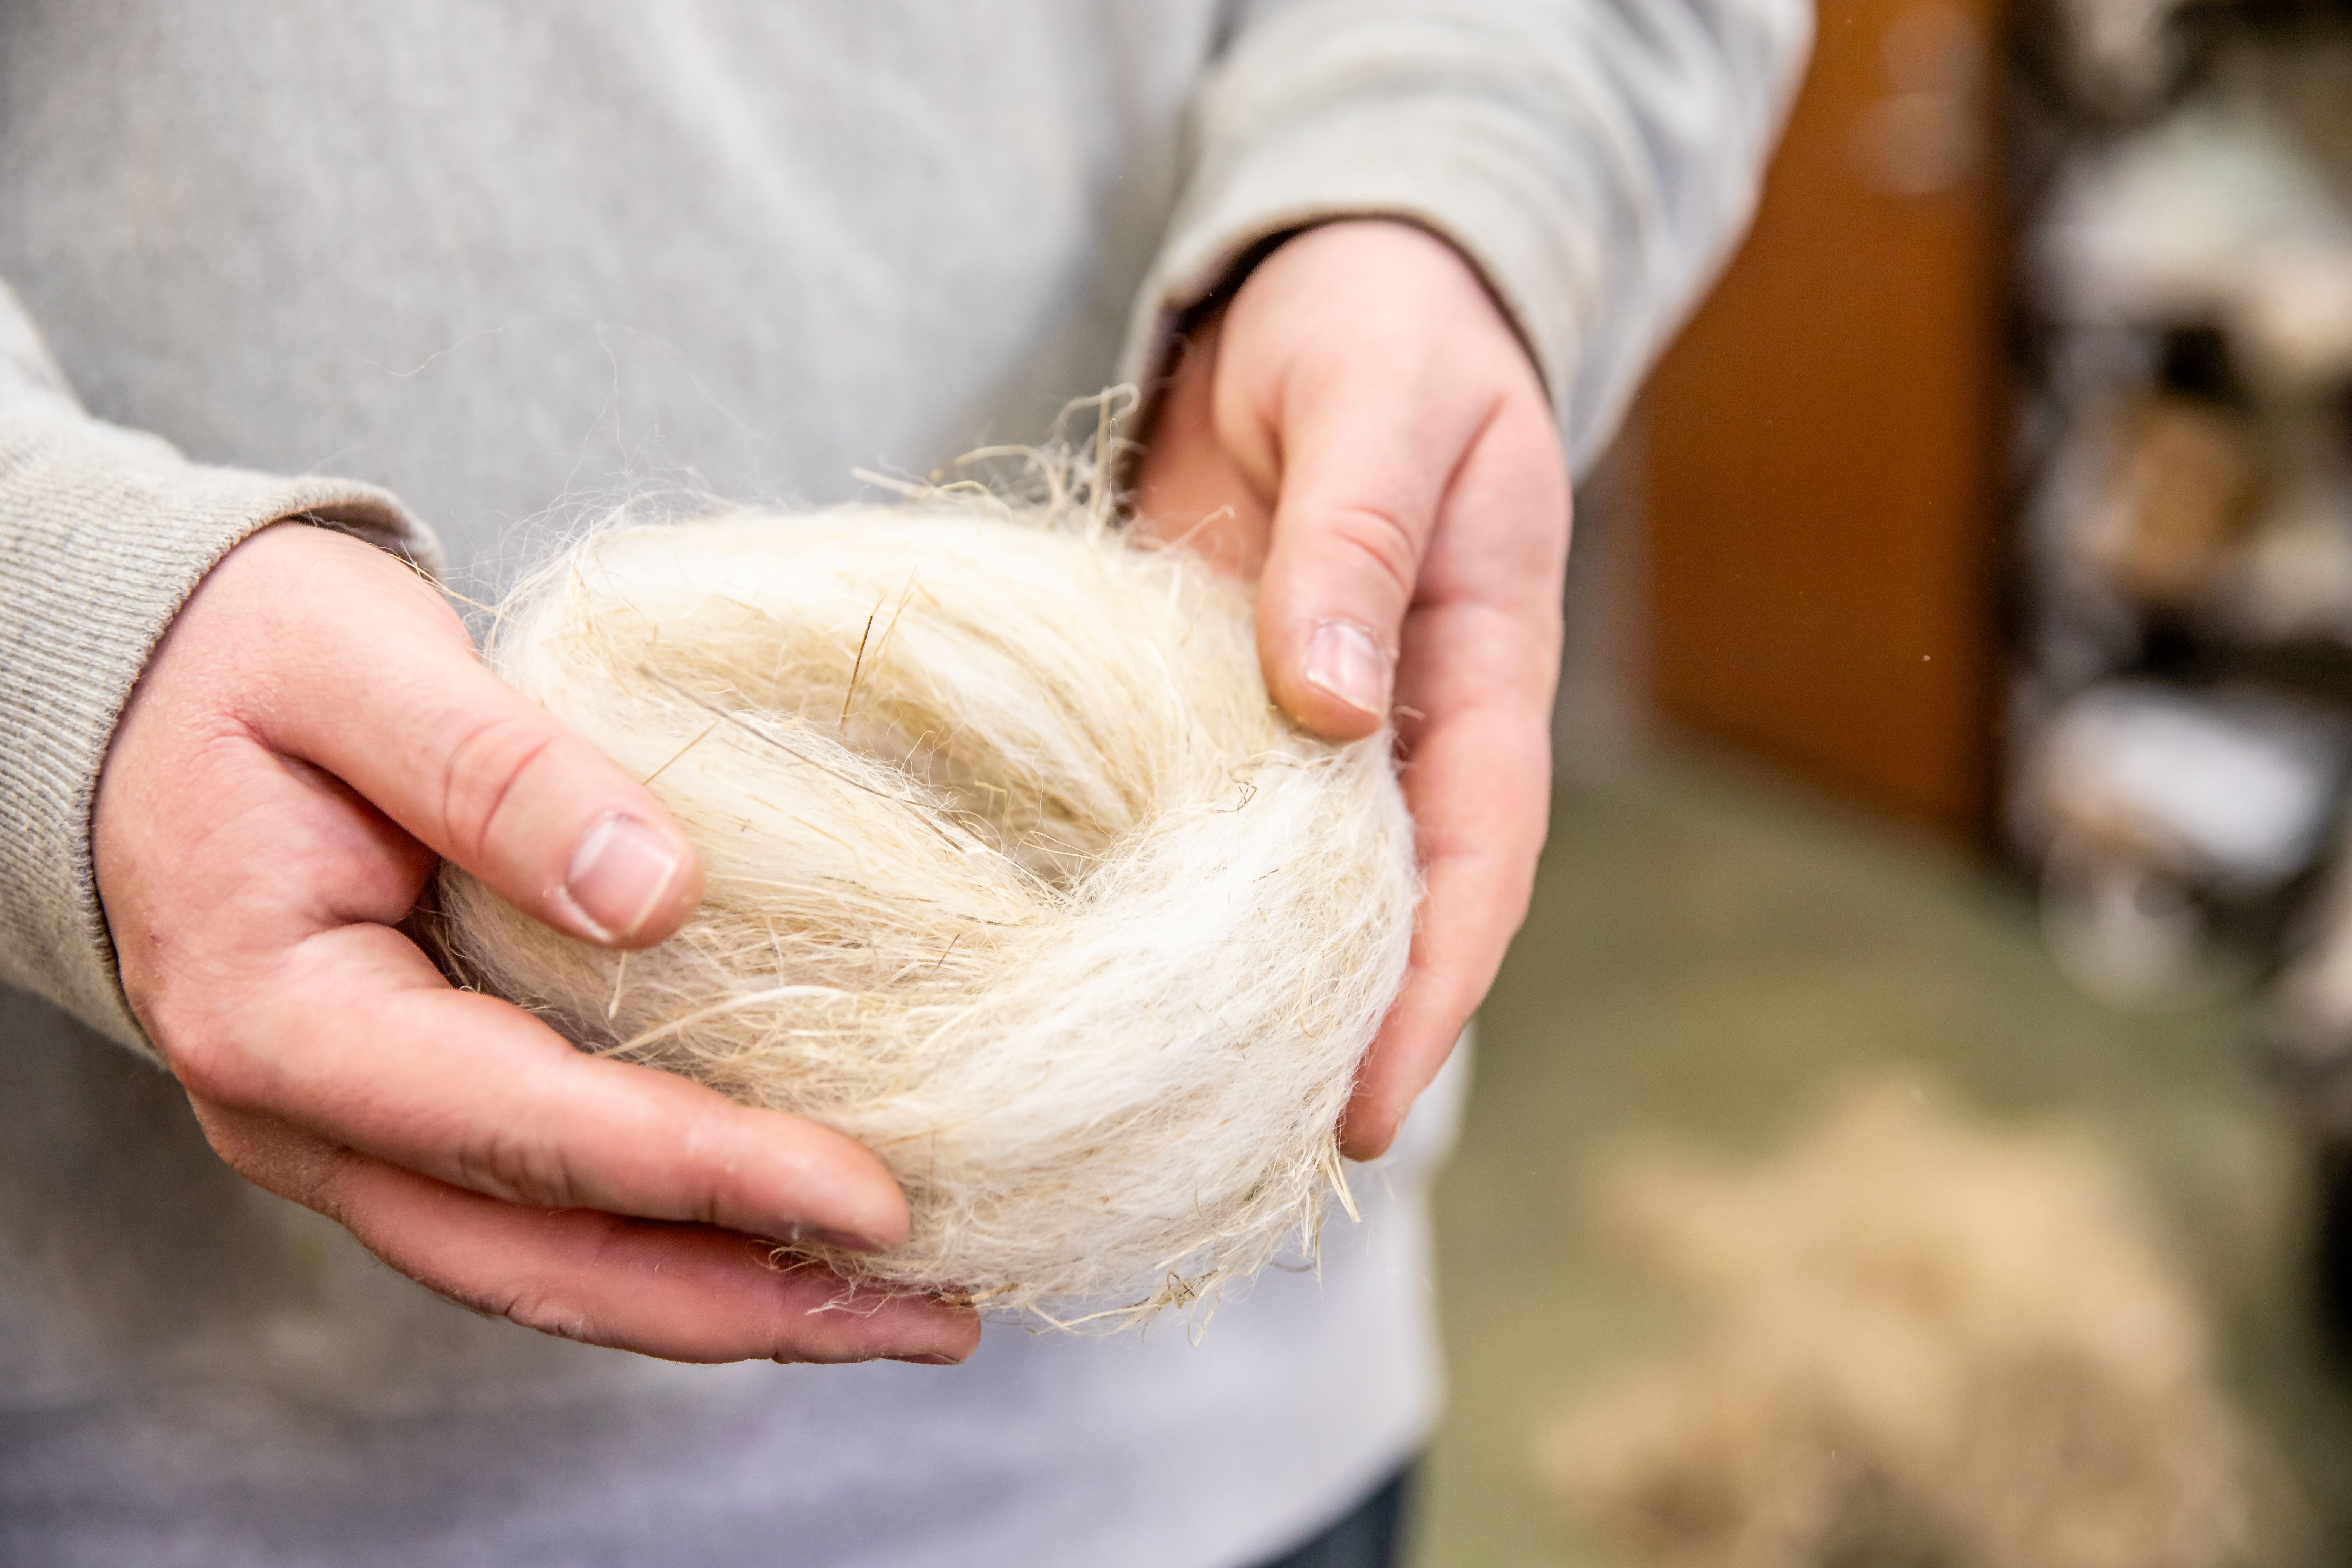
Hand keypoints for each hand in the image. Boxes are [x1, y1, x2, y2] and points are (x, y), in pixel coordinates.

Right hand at [93, 522, 978, 1365]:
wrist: (148, 687)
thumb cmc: (246, 658)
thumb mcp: (353, 662)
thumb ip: (492, 771)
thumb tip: (657, 891)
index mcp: (282, 1015)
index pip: (527, 1132)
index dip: (707, 1171)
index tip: (875, 1197)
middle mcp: (308, 1119)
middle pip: (546, 1260)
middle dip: (749, 1299)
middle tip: (931, 1314)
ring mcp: (356, 1137)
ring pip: (553, 1270)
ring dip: (730, 1298)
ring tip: (900, 1309)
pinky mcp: (413, 1116)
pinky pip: (549, 1218)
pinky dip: (676, 1244)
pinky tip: (793, 1240)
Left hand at [1135, 219, 1569, 1159]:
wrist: (1314, 285)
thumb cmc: (1383, 331)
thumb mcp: (1384, 410)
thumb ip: (1356, 542)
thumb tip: (1321, 702)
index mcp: (1477, 679)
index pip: (1470, 872)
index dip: (1427, 998)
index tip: (1366, 1113)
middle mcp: (1387, 727)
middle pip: (1368, 912)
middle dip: (1319, 1038)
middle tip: (1230, 1163)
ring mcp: (1289, 720)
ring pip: (1265, 881)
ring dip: (1218, 987)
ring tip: (1138, 1107)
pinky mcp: (1195, 691)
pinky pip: (1170, 806)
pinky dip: (1130, 881)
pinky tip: (1060, 956)